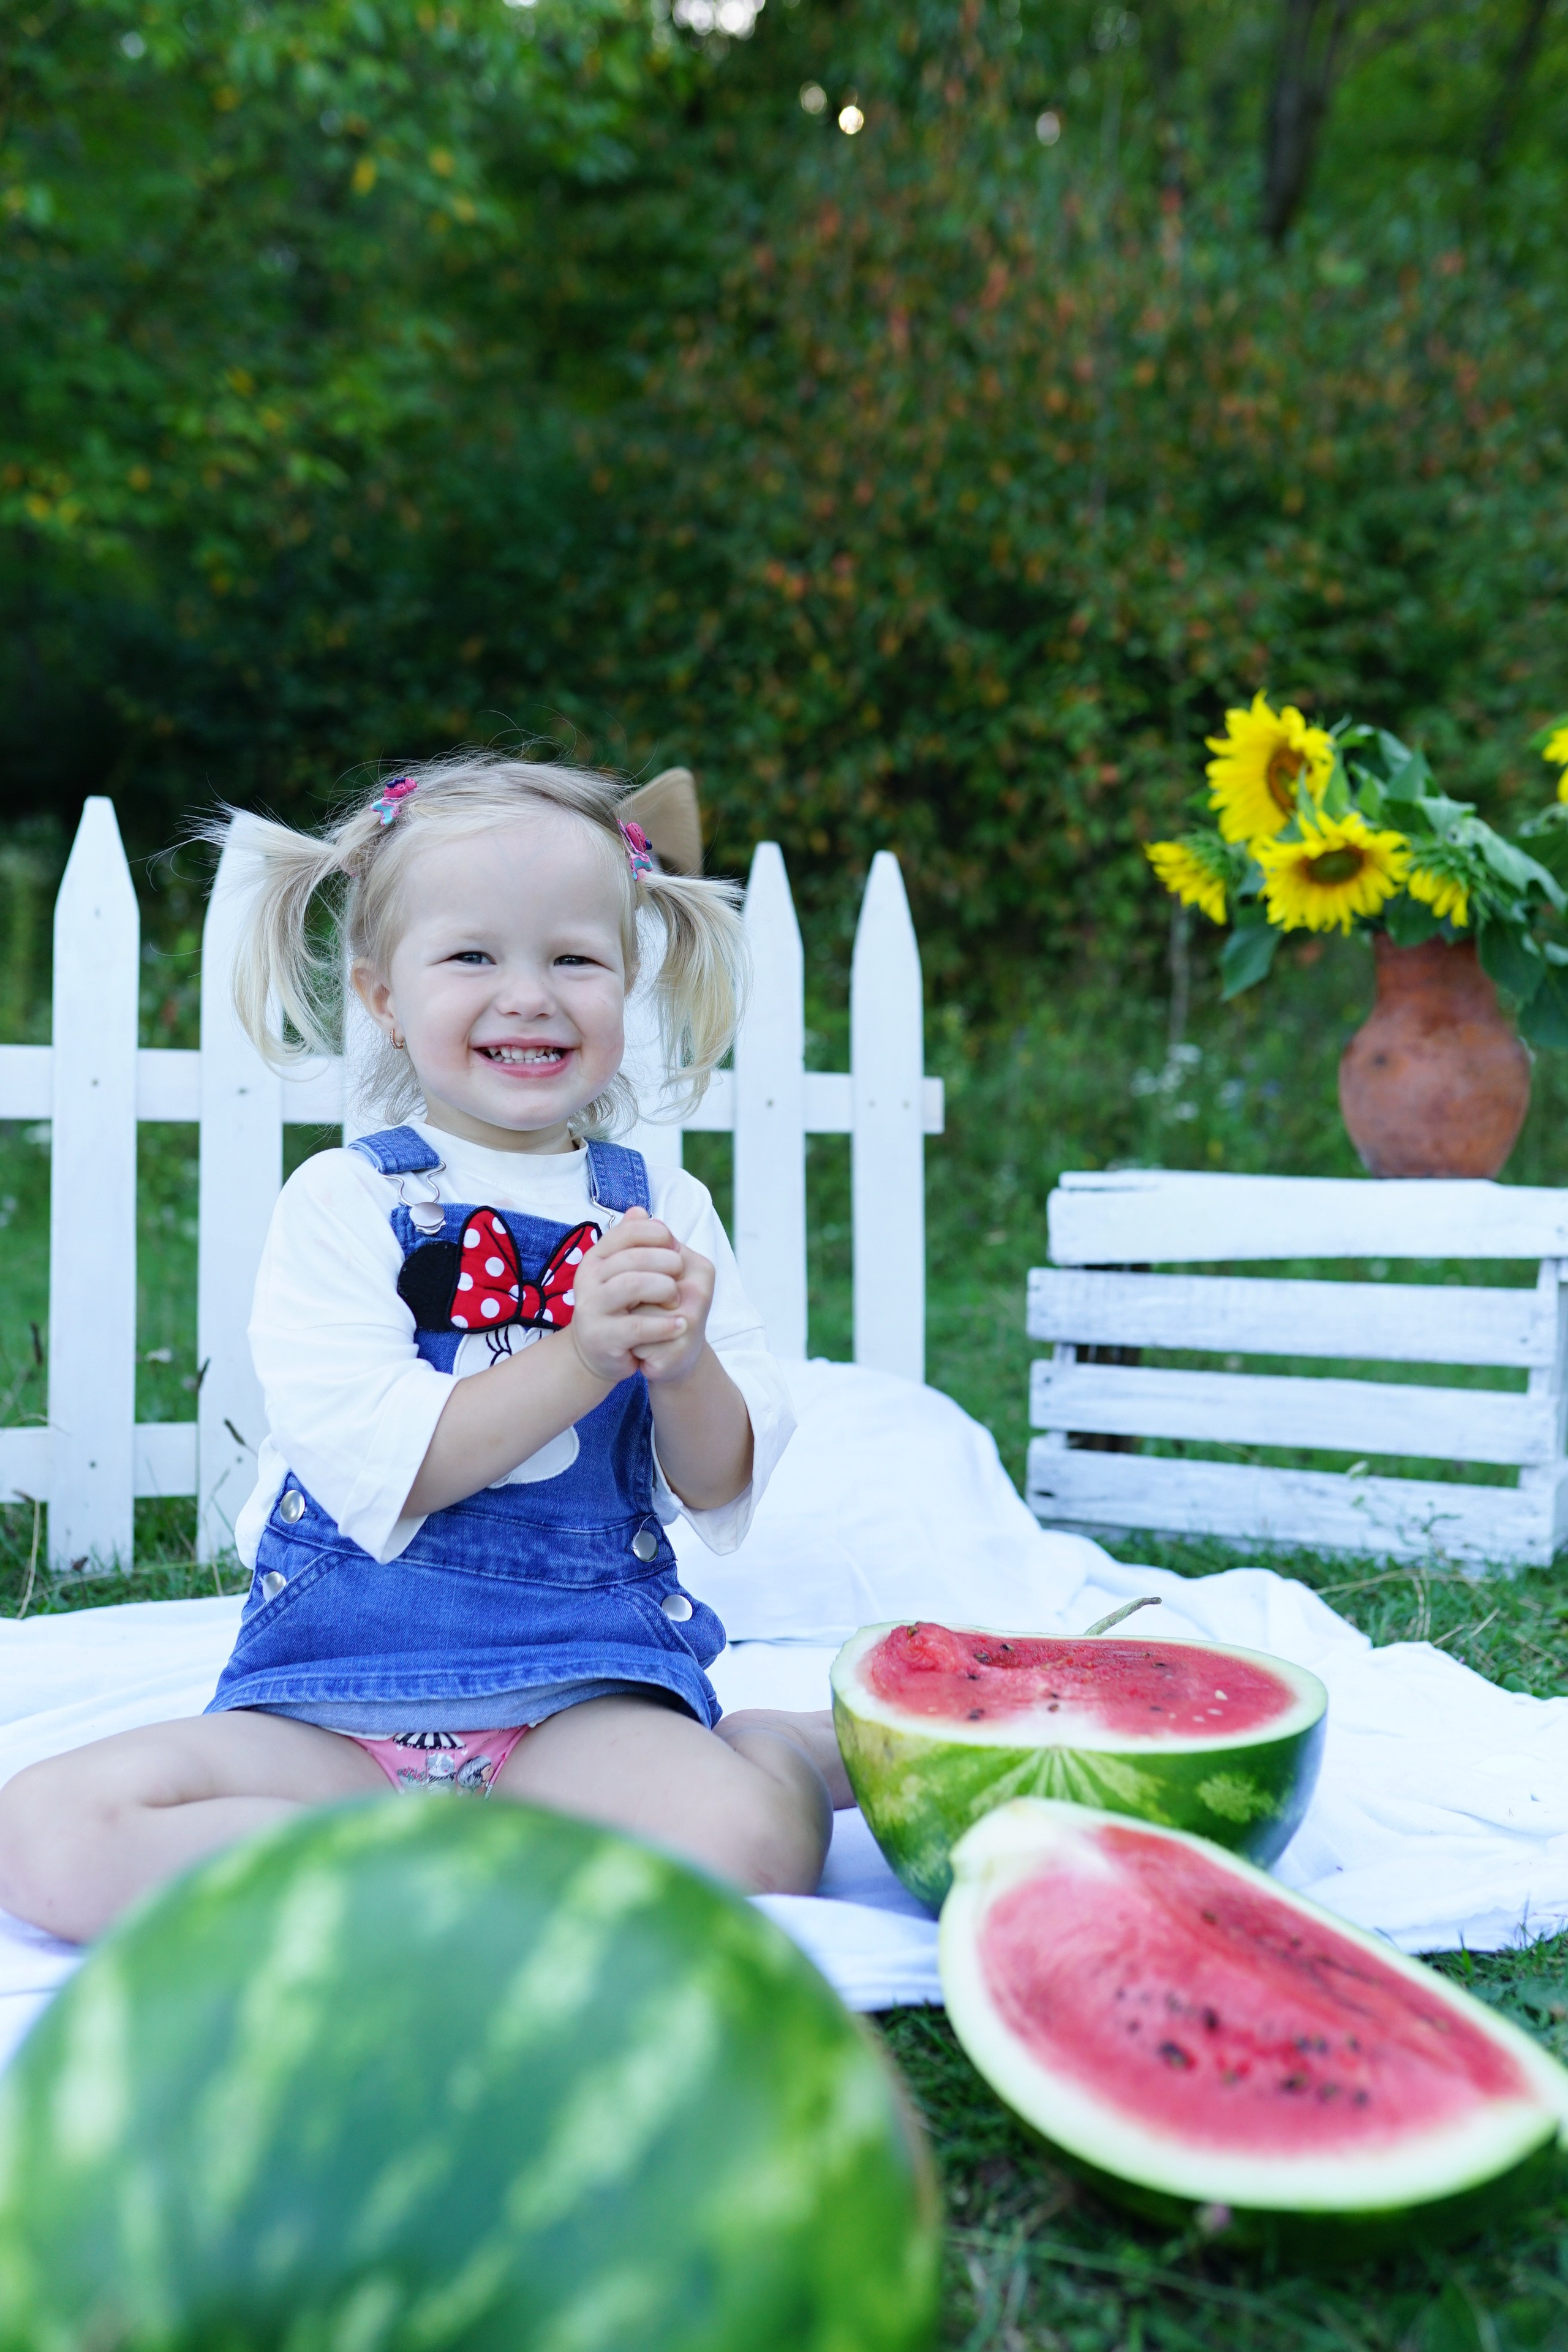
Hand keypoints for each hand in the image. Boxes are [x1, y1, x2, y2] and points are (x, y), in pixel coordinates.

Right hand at [566, 1207, 712, 1388]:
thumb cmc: (621, 1307)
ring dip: (665, 1289)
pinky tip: (679, 1324)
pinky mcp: (601, 1337)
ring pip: (632, 1285)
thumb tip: (640, 1211)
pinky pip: (637, 1325)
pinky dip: (665, 1324)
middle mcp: (588, 1279)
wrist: (600, 1353)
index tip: (675, 1247)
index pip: (628, 1231)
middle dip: (667, 1263)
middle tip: (680, 1276)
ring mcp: (592, 1308)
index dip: (658, 1235)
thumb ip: (635, 1243)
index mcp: (596, 1257)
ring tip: (678, 1300)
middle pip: (634, 1257)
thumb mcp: (626, 1272)